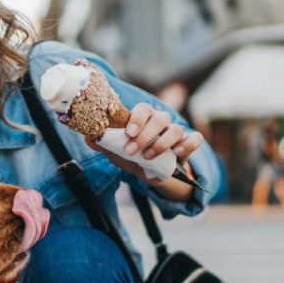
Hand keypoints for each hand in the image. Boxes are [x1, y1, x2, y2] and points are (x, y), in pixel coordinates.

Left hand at [84, 103, 203, 183]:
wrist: (149, 174)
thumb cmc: (132, 156)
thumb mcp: (116, 152)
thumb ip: (103, 143)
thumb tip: (87, 136)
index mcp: (144, 119)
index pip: (144, 108)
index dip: (137, 118)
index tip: (128, 133)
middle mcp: (161, 122)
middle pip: (159, 118)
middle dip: (145, 135)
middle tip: (132, 150)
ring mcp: (176, 133)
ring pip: (176, 128)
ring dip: (162, 143)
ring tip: (148, 156)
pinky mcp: (188, 145)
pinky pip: (195, 139)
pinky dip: (188, 144)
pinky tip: (177, 153)